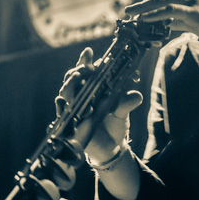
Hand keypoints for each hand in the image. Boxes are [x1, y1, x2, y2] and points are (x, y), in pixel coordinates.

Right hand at [56, 47, 141, 162]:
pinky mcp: (69, 122)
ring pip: (65, 91)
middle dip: (77, 69)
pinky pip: (61, 111)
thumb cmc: (115, 124)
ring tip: (78, 77)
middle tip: (85, 67)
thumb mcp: (123, 111)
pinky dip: (64, 106)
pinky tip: (66, 101)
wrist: (111, 147)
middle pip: (72, 77)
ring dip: (70, 83)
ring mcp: (74, 107)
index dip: (85, 60)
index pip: (86, 69)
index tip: (89, 52)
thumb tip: (136, 95)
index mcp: (93, 87)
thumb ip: (128, 101)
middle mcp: (81, 95)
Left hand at [123, 0, 198, 50]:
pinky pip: (170, 11)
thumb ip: (182, 19)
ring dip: (144, 7)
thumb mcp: (198, 19)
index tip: (142, 3)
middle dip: (143, 0)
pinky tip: (146, 19)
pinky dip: (155, 14)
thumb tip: (167, 24)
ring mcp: (193, 1)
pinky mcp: (195, 12)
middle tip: (131, 10)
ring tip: (132, 14)